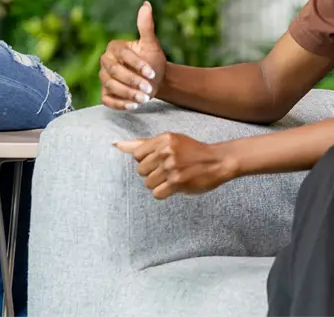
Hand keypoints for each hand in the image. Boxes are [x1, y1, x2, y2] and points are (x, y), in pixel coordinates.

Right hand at [100, 1, 166, 109]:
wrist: (154, 80)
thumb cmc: (152, 60)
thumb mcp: (151, 44)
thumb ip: (146, 26)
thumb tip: (146, 4)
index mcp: (114, 47)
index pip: (123, 55)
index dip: (137, 65)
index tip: (152, 73)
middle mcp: (105, 62)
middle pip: (115, 72)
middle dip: (133, 81)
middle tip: (149, 89)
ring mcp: (104, 78)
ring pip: (111, 86)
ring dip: (128, 93)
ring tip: (145, 98)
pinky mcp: (105, 94)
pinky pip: (108, 100)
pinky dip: (121, 104)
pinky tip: (134, 106)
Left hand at [115, 133, 237, 198]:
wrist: (216, 161)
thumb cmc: (190, 151)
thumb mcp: (169, 141)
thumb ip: (143, 144)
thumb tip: (117, 144)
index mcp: (163, 139)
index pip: (137, 154)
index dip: (145, 160)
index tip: (158, 160)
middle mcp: (165, 151)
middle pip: (141, 170)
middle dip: (152, 172)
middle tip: (166, 170)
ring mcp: (171, 167)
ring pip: (148, 183)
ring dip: (158, 184)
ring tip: (171, 177)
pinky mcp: (177, 182)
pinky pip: (157, 193)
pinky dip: (163, 192)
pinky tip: (173, 186)